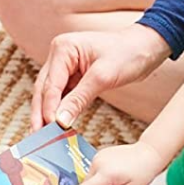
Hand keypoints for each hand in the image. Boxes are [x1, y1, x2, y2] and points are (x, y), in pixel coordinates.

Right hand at [31, 24, 170, 130]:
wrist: (146, 47)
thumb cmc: (128, 53)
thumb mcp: (103, 77)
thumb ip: (79, 99)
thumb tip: (59, 121)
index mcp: (63, 48)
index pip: (50, 84)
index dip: (48, 109)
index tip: (48, 130)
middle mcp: (59, 55)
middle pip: (44, 90)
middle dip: (40, 114)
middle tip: (37, 137)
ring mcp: (65, 66)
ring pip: (50, 95)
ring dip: (47, 114)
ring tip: (43, 137)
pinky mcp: (74, 76)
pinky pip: (63, 96)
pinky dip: (60, 110)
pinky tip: (57, 126)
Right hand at [54, 141, 166, 184]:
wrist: (148, 153)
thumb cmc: (142, 172)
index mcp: (106, 174)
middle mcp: (99, 163)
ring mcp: (98, 157)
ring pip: (91, 179)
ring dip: (100, 184)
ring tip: (119, 178)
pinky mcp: (100, 154)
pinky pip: (95, 171)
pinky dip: (102, 176)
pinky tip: (116, 172)